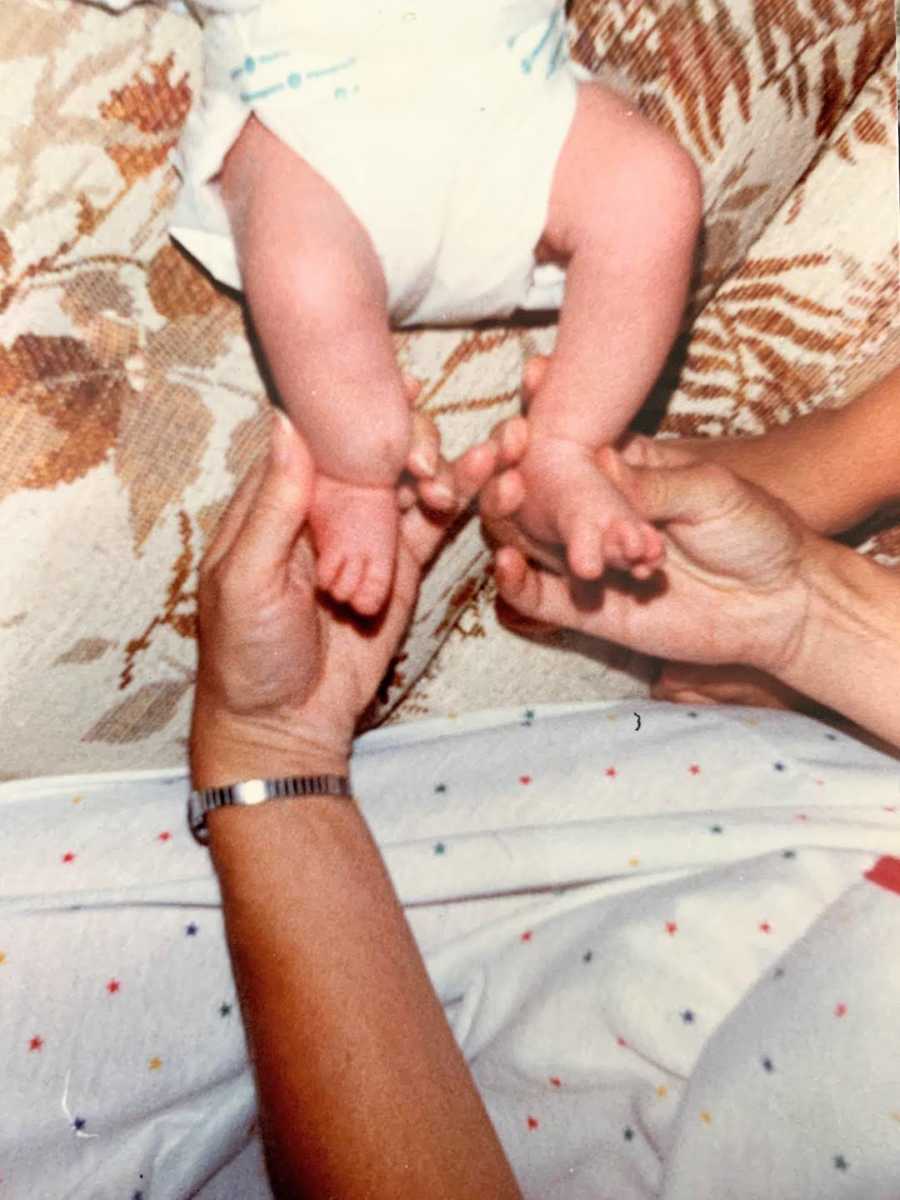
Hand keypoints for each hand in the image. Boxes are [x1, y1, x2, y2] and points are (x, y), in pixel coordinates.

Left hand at [190, 397, 513, 784]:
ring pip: (407, 482)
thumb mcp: (247, 576)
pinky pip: (432, 526)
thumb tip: (287, 420)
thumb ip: (274, 503)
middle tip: (426, 454)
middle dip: (407, 438)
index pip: (316, 438)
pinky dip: (460, 499)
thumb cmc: (248, 653)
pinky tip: (487, 473)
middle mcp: (325, 509)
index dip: (351, 409)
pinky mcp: (399, 568)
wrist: (286, 723)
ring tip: (481, 455)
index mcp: (277, 502)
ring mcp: (366, 536)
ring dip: (440, 463)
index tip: (391, 385)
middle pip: (370, 452)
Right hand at [491, 433, 819, 678]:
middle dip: (513, 463)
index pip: (573, 439)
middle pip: (537, 488)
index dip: (549, 411)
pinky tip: (506, 562)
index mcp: (624, 471)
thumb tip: (597, 460)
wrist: (781, 602)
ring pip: (528, 538)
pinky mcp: (590, 610)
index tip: (533, 379)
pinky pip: (540, 598)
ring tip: (505, 494)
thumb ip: (651, 485)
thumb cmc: (755, 531)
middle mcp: (596, 513)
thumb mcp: (710, 492)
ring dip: (511, 516)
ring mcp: (589, 560)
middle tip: (504, 447)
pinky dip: (516, 583)